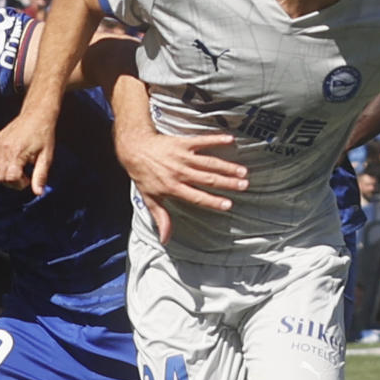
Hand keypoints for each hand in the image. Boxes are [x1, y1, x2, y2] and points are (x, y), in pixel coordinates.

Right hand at [0, 108, 55, 194]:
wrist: (37, 115)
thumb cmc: (44, 135)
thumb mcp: (46, 157)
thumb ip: (40, 176)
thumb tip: (38, 193)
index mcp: (17, 153)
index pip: (10, 179)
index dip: (19, 183)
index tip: (28, 179)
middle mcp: (4, 149)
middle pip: (1, 177)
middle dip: (12, 181)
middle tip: (24, 175)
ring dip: (6, 173)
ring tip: (19, 167)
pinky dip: (2, 164)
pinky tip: (14, 160)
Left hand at [116, 124, 246, 243]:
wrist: (135, 149)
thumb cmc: (143, 175)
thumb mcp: (150, 199)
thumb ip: (162, 218)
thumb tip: (165, 239)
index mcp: (173, 187)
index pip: (196, 196)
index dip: (212, 201)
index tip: (228, 205)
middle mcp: (180, 172)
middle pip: (208, 179)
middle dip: (227, 183)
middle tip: (244, 186)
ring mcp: (183, 157)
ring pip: (209, 163)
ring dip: (227, 166)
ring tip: (242, 171)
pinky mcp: (184, 142)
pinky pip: (202, 141)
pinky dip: (216, 139)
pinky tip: (230, 140)